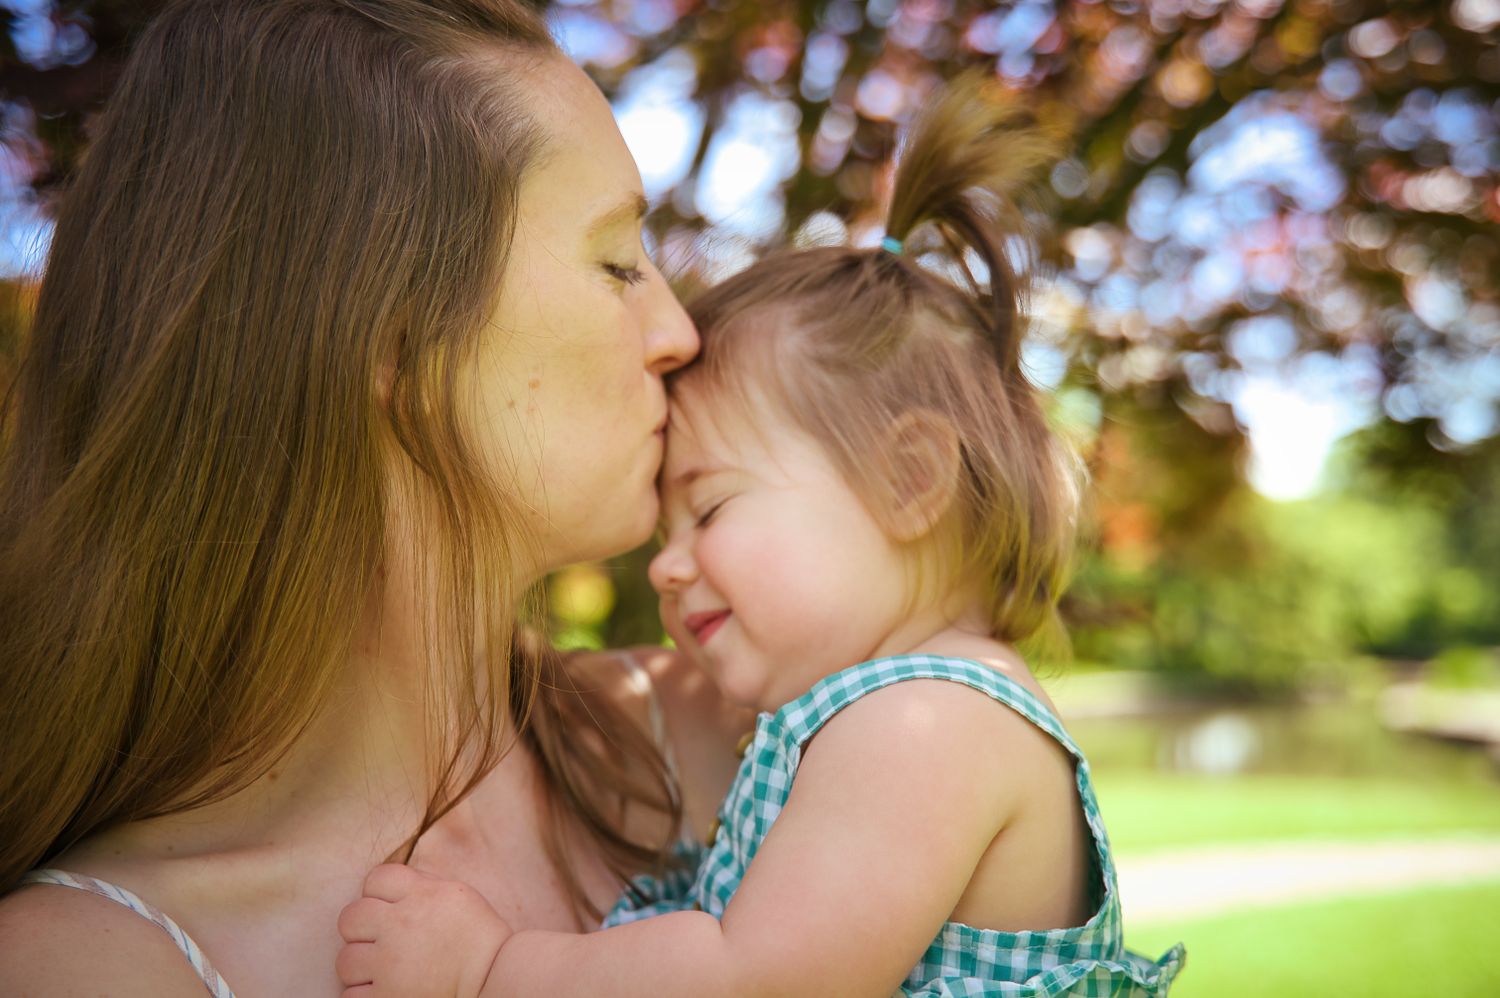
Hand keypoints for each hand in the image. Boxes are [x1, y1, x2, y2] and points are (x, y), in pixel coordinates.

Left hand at [336, 863, 511, 997]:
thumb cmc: (479, 939)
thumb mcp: (457, 895)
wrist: (496, 978)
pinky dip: (364, 995)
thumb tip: (388, 884)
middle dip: (362, 930)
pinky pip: (350, 995)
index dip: (379, 894)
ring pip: (346, 960)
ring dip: (362, 968)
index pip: (375, 879)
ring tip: (386, 972)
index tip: (391, 911)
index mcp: (422, 894)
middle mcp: (401, 924)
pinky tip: (386, 991)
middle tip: (382, 944)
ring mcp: (390, 963)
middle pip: (351, 917)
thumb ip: (421, 886)